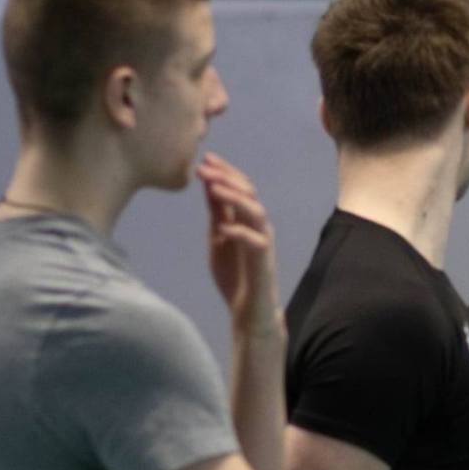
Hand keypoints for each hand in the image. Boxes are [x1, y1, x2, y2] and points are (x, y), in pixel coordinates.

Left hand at [197, 154, 280, 337]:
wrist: (249, 310)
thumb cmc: (235, 274)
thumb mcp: (218, 237)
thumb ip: (217, 214)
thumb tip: (209, 184)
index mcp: (246, 220)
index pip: (241, 188)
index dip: (225, 172)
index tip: (204, 160)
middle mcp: (258, 227)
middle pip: (249, 194)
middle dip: (227, 178)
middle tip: (205, 168)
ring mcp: (263, 243)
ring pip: (256, 213)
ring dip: (235, 198)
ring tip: (214, 188)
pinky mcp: (264, 262)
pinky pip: (257, 242)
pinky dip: (240, 233)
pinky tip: (223, 228)